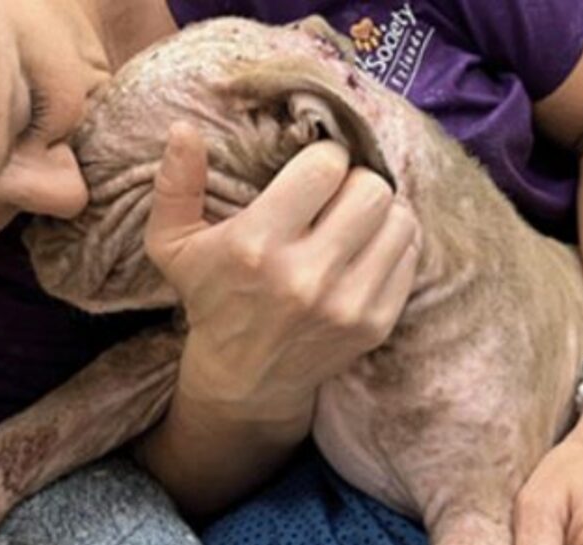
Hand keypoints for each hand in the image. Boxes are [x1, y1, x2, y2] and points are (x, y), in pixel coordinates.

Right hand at [145, 121, 420, 422]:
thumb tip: (184, 128)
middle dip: (354, 183)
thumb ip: (176, 185)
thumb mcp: (174, 245)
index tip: (311, 174)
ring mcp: (346, 305)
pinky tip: (363, 252)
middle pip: (371, 188)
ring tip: (352, 224)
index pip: (326, 165)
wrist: (244, 378)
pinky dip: (392, 245)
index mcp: (256, 245)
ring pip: (399, 219)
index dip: (322, 159)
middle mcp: (305, 276)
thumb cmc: (210, 300)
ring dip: (378, 213)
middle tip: (335, 198)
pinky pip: (409, 256)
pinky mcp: (374, 325)